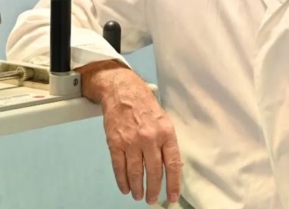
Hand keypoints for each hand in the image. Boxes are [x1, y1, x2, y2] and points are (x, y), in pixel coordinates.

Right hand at [81, 63, 182, 204]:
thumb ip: (167, 143)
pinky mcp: (115, 143)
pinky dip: (122, 180)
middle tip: (152, 199)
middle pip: (153, 171)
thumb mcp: (164, 121)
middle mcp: (149, 138)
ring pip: (135, 172)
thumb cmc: (145, 105)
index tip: (172, 196)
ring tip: (139, 196)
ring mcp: (131, 141)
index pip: (172, 164)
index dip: (173, 183)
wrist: (122, 91)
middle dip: (153, 189)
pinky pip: (119, 167)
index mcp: (166, 132)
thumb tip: (173, 167)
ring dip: (137, 188)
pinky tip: (125, 188)